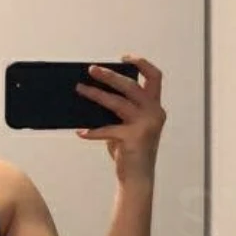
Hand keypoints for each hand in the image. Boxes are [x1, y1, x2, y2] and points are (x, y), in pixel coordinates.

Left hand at [76, 56, 165, 184]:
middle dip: (110, 75)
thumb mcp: (128, 125)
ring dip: (96, 95)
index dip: (141, 63)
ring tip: (80, 89)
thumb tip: (94, 91)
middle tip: (91, 70)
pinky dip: (92, 131)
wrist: (137, 177)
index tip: (124, 58)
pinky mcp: (134, 138)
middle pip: (131, 86)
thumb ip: (119, 109)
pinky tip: (81, 131)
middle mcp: (154, 113)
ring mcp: (146, 125)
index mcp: (155, 107)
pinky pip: (108, 129)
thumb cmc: (131, 150)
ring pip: (118, 103)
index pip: (154, 77)